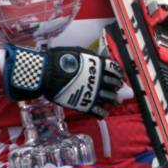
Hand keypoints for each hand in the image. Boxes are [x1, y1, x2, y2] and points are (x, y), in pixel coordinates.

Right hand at [3, 45, 122, 117]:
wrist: (48, 73)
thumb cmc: (59, 60)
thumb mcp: (79, 53)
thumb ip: (90, 57)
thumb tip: (97, 57)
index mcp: (99, 65)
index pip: (115, 69)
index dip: (118, 74)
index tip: (119, 77)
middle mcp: (100, 78)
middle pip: (114, 84)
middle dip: (117, 87)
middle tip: (117, 90)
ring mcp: (94, 92)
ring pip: (110, 98)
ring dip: (114, 100)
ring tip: (115, 102)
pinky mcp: (86, 104)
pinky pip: (98, 111)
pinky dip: (102, 113)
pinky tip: (103, 114)